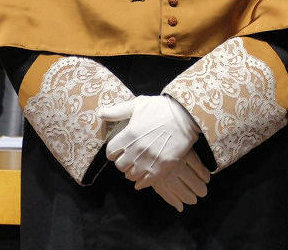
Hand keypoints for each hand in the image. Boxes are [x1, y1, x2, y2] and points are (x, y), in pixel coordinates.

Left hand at [99, 96, 207, 210]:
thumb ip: (118, 111)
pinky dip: (142, 182)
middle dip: (123, 162)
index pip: (110, 152)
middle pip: (120, 166)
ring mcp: (149, 160)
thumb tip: (100, 113)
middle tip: (130, 158)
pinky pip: (145, 182)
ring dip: (133, 171)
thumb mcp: (139, 104)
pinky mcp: (162, 167)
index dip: (114, 152)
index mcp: (129, 135)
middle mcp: (136, 150)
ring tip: (139, 166)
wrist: (187, 115)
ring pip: (131, 176)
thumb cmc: (162, 108)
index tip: (119, 151)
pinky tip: (144, 178)